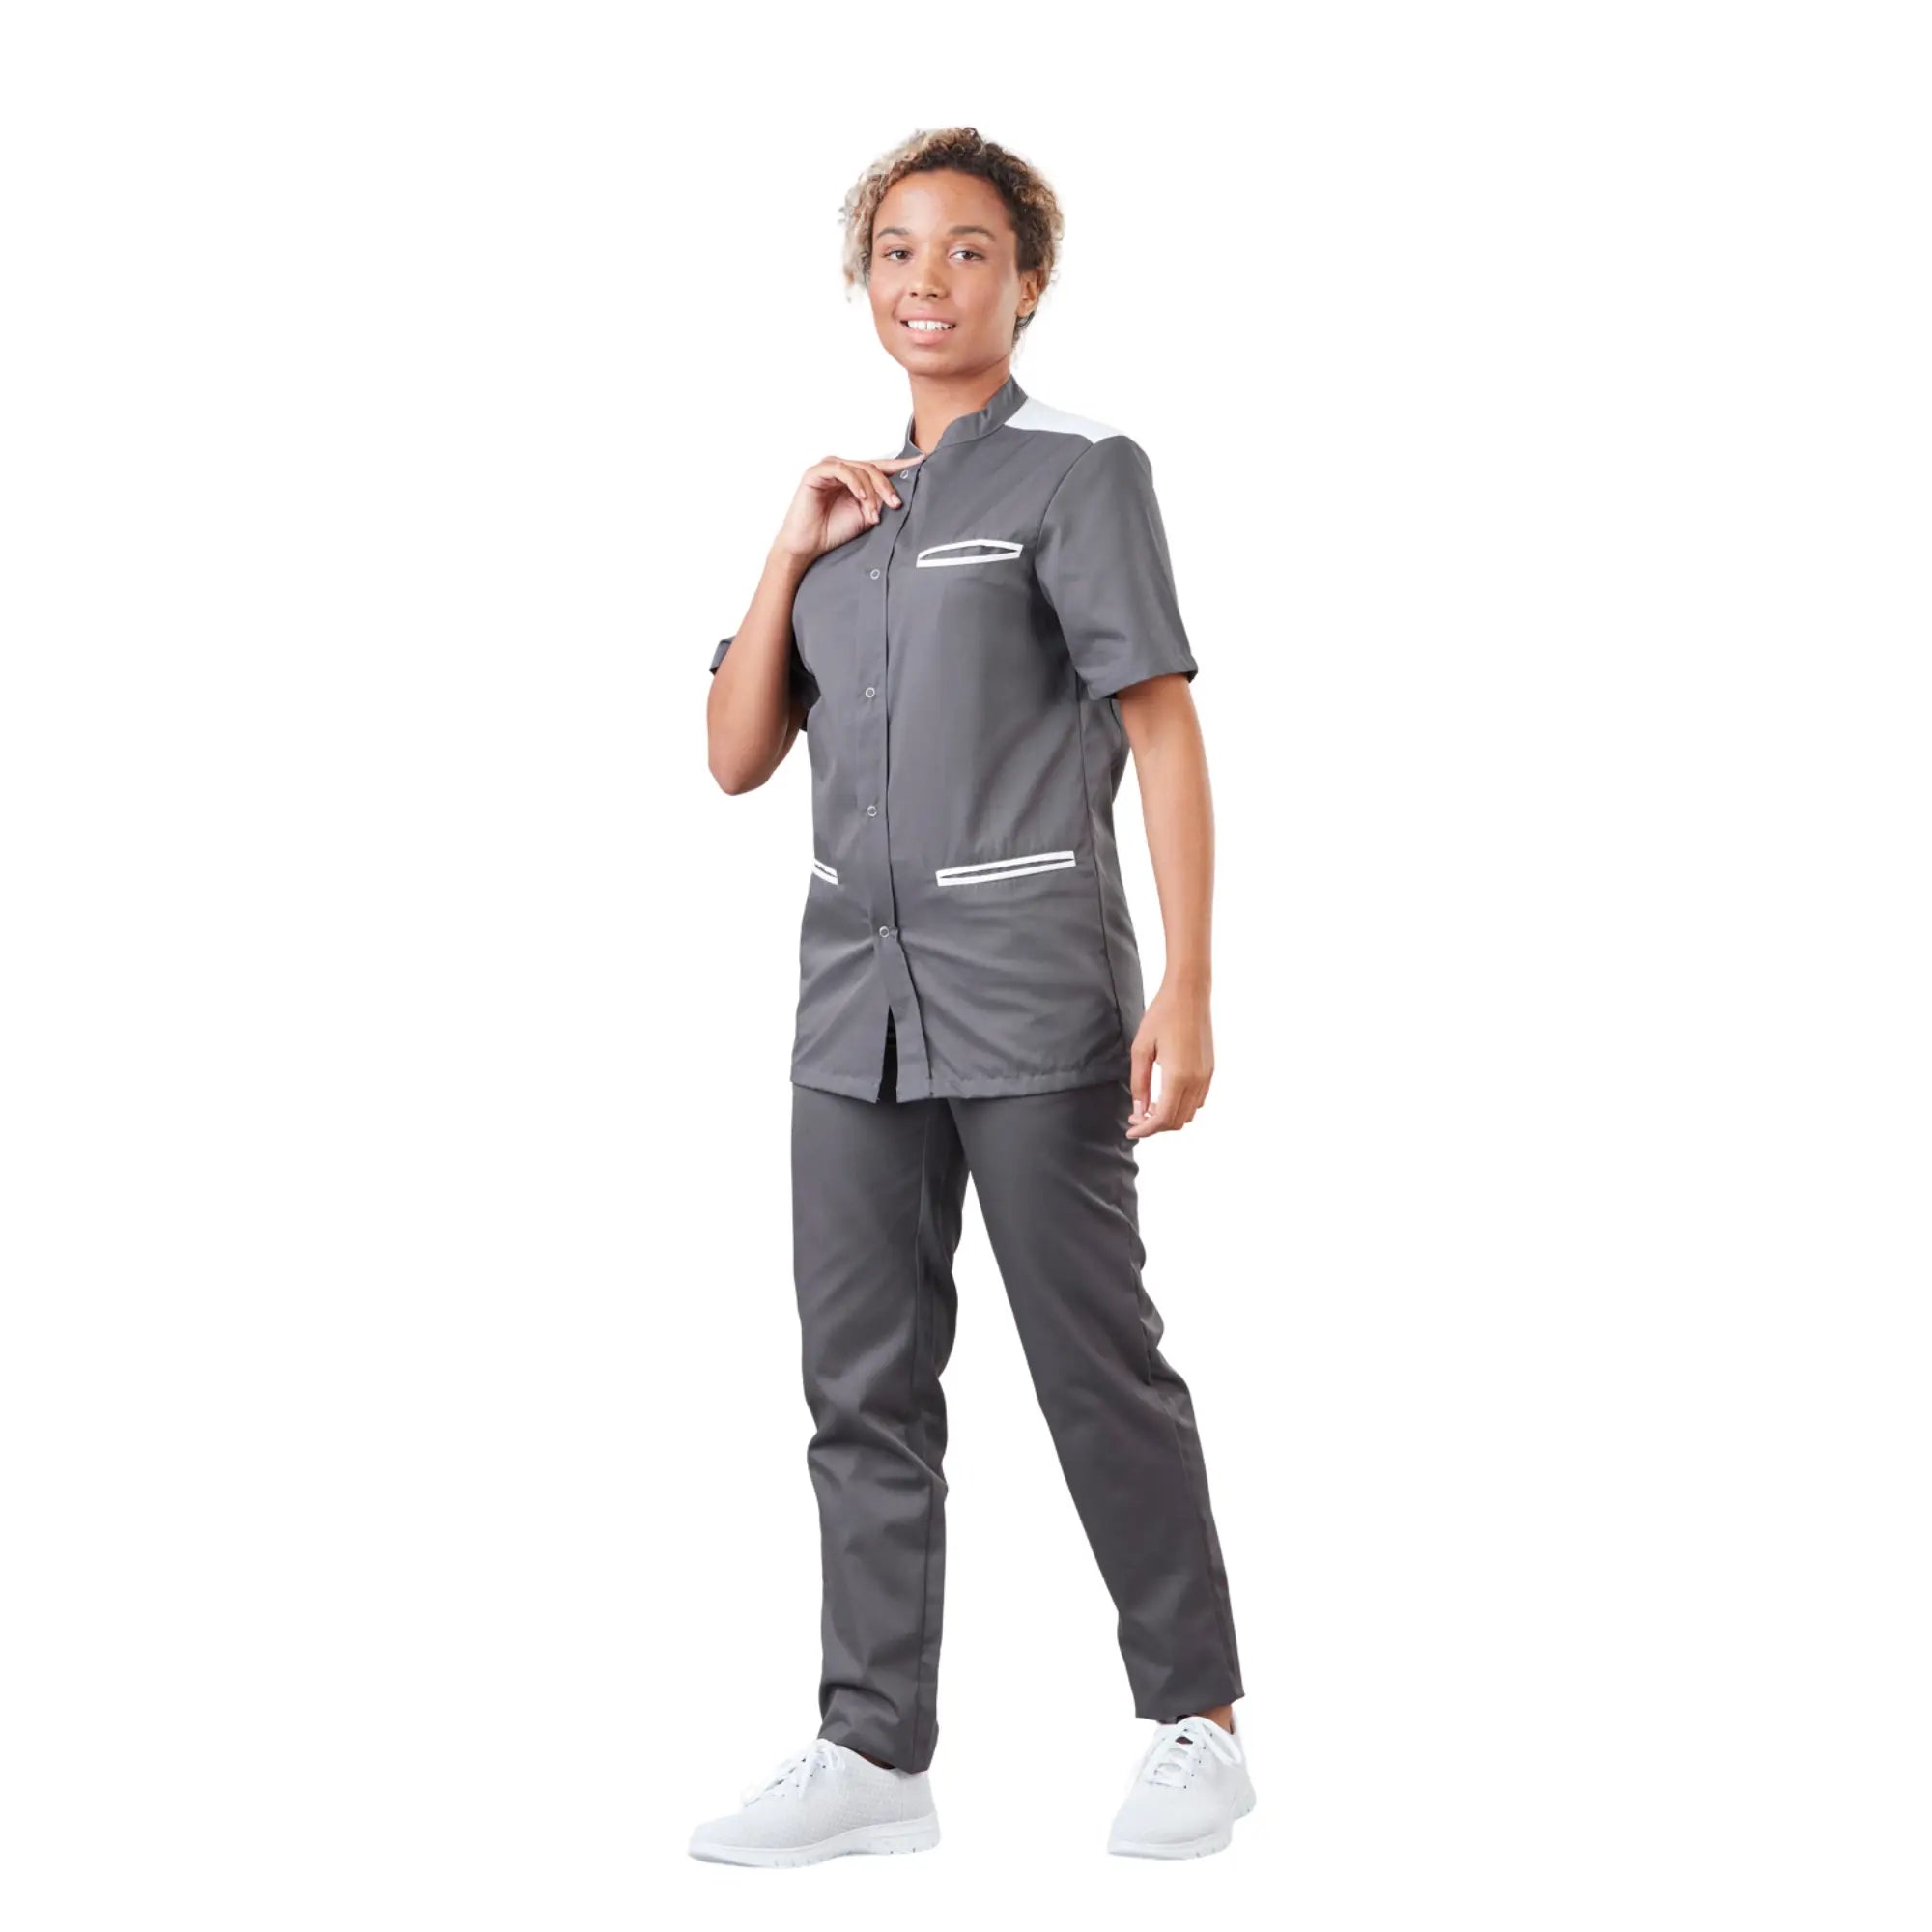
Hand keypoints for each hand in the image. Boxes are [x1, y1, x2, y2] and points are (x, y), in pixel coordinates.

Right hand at [774, 451, 926, 563]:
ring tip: (872, 513)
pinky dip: (855, 483)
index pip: (880, 466)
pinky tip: (862, 498)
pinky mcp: (816, 472)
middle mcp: (842, 469)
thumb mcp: (866, 516)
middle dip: (886, 487)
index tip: (922, 461)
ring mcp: (829, 468)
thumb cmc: (833, 530)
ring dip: (871, 491)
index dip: (901, 464)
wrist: (808, 545)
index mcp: (854, 477)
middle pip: (873, 467)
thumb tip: (899, 494)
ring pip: (861, 469)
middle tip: (895, 504)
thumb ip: (880, 502)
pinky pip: (842, 470)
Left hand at [1126, 981, 1212, 1137]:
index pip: (1162, 1119)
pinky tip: (1166, 1096)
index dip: (1145, 1130)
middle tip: (1136, 1117)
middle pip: (1177, 1121)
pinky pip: (1198, 1101)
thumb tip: (1138, 1111)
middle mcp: (1196, 1081)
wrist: (1189, 994)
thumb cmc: (1161, 1016)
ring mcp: (1206, 1077)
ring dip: (1169, 1117)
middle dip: (1155, 1126)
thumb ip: (1139, 1083)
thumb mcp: (1141, 1049)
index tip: (1131, 1130)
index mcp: (1177, 1077)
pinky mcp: (1210, 1070)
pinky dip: (1182, 1107)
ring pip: (1189, 1114)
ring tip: (1149, 1106)